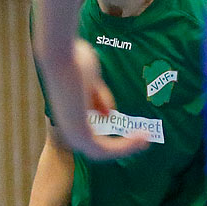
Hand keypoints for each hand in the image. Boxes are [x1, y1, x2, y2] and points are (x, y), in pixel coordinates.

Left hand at [36, 38, 149, 158]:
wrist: (61, 53)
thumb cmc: (72, 59)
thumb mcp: (90, 80)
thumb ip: (97, 97)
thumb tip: (108, 114)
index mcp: (69, 115)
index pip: (89, 136)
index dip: (112, 138)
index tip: (134, 131)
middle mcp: (67, 126)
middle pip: (96, 148)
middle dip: (121, 147)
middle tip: (143, 138)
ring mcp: (71, 130)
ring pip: (101, 152)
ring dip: (126, 148)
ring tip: (146, 140)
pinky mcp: (79, 130)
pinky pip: (104, 149)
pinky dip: (124, 147)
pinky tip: (142, 137)